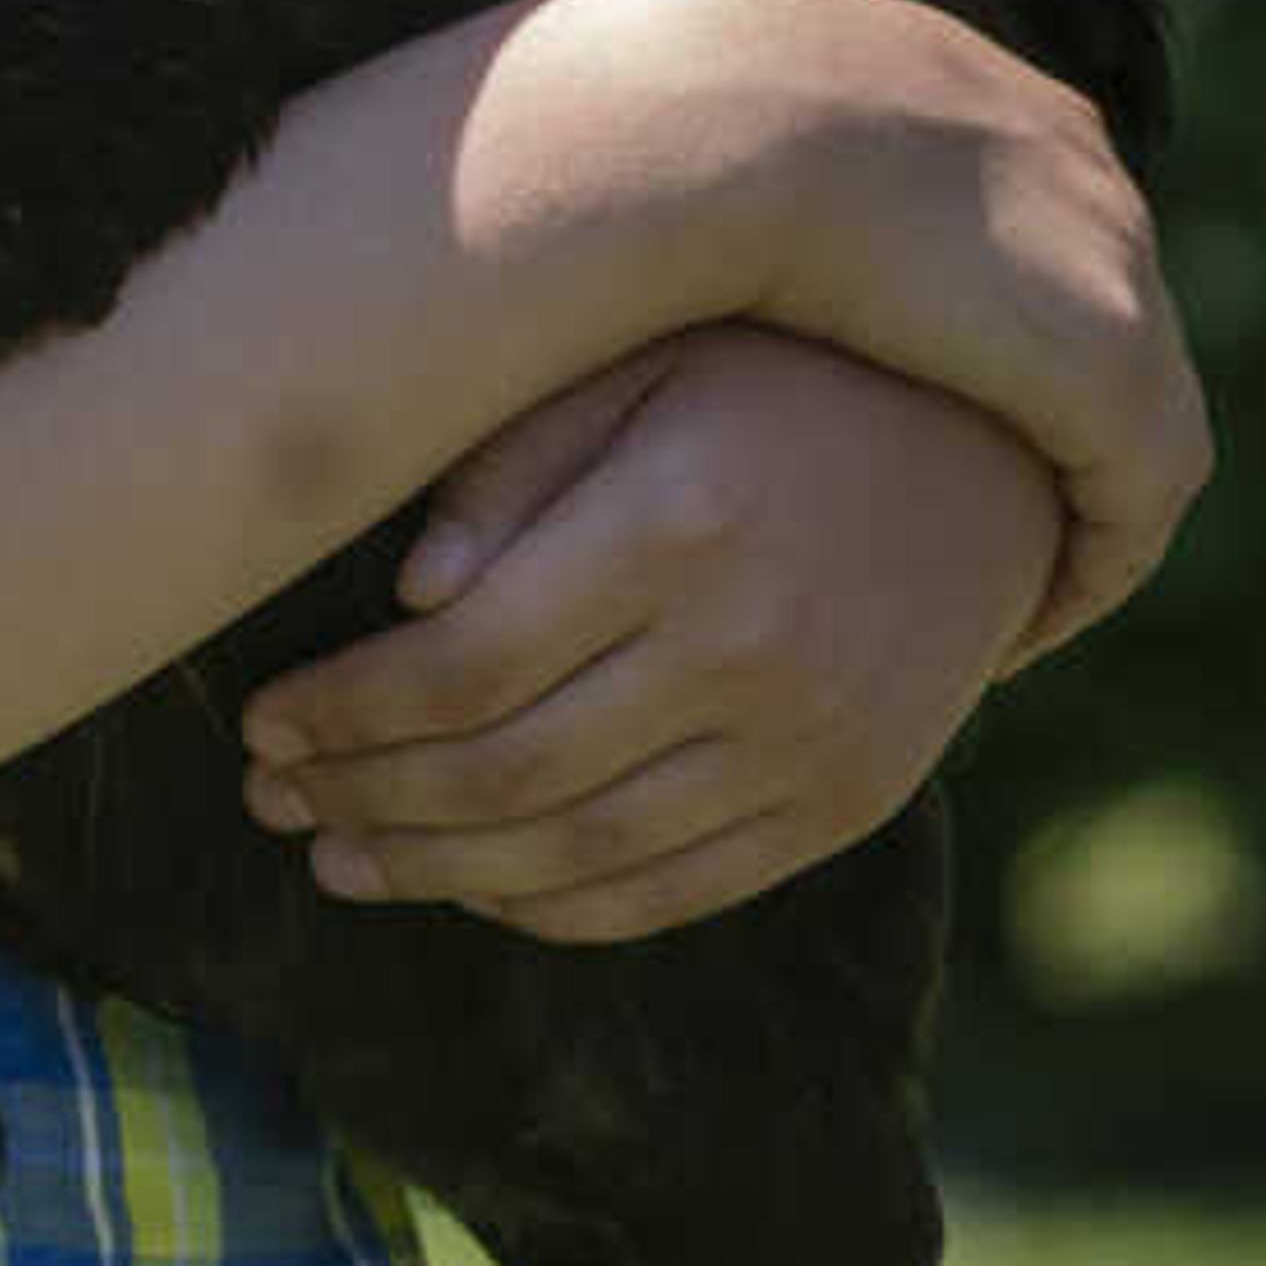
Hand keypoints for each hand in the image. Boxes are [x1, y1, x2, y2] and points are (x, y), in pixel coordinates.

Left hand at [238, 324, 1062, 946]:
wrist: (1003, 441)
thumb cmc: (781, 371)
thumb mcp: (642, 359)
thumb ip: (515, 465)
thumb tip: (407, 598)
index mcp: (676, 522)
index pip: (462, 664)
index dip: (343, 709)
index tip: (262, 718)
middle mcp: (747, 648)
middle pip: (504, 772)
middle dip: (362, 797)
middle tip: (271, 798)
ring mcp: (807, 741)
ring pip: (578, 852)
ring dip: (434, 871)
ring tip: (336, 858)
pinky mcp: (845, 802)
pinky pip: (674, 891)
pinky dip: (555, 906)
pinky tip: (470, 887)